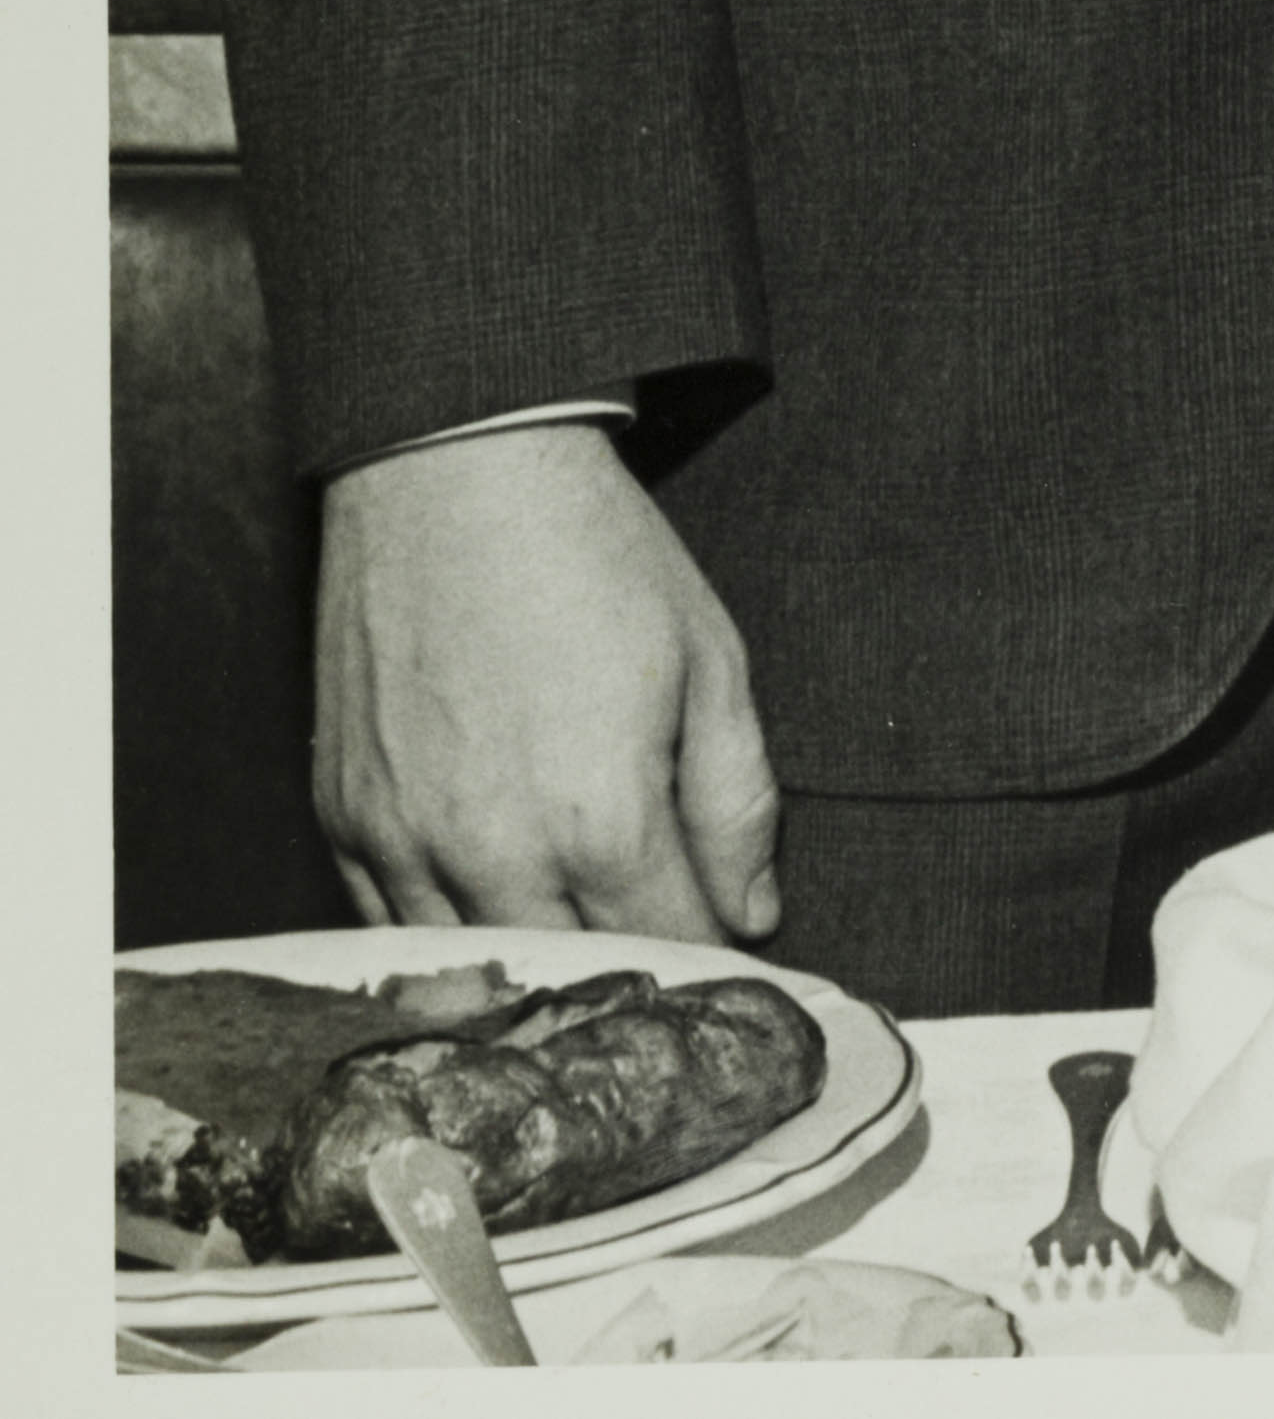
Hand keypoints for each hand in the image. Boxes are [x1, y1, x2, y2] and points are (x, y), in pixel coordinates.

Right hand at [314, 423, 782, 939]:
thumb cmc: (598, 558)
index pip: (668, 946)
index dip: (706, 957)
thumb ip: (737, 802)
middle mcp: (495, 854)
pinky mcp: (345, 821)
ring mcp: (406, 844)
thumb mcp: (710, 660)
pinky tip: (485, 911)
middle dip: (623, 971)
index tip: (725, 955)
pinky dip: (445, 935)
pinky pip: (392, 930)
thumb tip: (752, 913)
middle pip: (570, 975)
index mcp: (602, 818)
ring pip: (476, 967)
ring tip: (571, 940)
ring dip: (529, 966)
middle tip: (653, 952)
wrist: (458, 475)